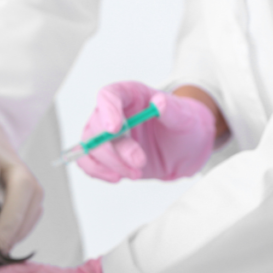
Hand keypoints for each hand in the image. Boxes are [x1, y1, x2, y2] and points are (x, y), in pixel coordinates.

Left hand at [0, 103, 43, 252]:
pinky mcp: (22, 174)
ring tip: (3, 249)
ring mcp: (15, 161)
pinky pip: (35, 199)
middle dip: (14, 216)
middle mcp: (1, 149)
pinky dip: (27, 222)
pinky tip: (10, 240)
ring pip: (34, 192)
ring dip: (23, 224)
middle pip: (23, 181)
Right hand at [77, 82, 217, 181]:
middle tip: (139, 161)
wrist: (183, 150)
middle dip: (116, 148)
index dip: (107, 111)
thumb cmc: (183, 126)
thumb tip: (159, 103)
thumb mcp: (184, 116)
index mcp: (129, 95)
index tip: (114, 129)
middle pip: (97, 126)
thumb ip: (171, 110)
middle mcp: (112, 112)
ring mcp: (105, 135)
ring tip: (136, 173)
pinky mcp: (104, 155)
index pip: (108, 96)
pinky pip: (87, 162)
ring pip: (91, 147)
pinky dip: (98, 172)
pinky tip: (117, 177)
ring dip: (112, 163)